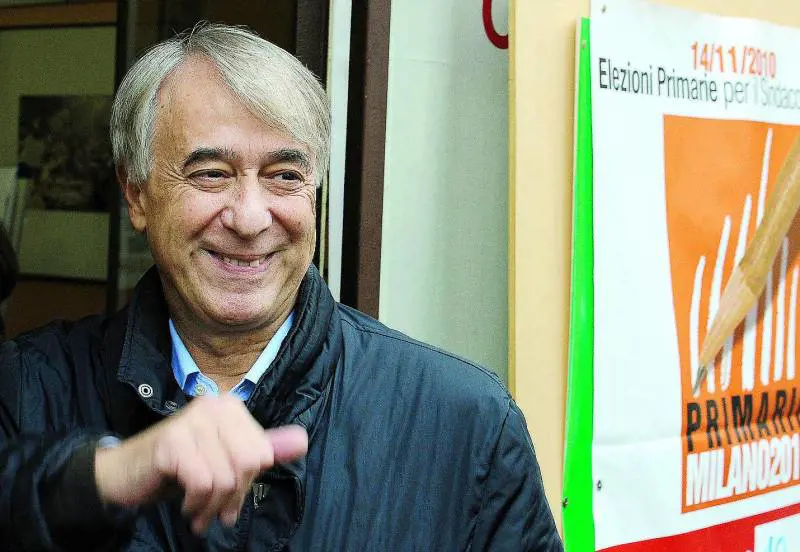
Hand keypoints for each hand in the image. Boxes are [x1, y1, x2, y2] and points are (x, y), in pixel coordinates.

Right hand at [94, 395, 307, 533]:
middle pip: (248, 464)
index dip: (248, 482)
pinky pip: (202, 482)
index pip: (262, 453)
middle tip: (215, 510)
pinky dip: (195, 502)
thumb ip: (264, 449)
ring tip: (198, 511)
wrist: (123, 473)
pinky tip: (185, 503)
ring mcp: (191, 421)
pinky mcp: (171, 441)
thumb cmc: (179, 468)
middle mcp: (213, 406)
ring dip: (212, 505)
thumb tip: (302, 441)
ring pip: (225, 477)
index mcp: (230, 407)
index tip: (231, 496)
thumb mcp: (226, 460)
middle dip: (233, 496)